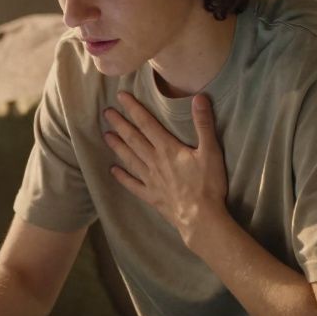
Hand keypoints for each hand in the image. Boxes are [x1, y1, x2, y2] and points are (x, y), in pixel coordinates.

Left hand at [102, 91, 230, 247]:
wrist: (201, 218)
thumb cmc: (208, 185)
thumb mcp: (211, 152)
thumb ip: (203, 124)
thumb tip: (199, 98)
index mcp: (167, 149)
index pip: (147, 123)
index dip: (133, 109)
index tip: (121, 97)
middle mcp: (154, 162)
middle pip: (134, 139)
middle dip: (120, 124)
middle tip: (107, 113)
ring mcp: (150, 180)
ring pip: (130, 159)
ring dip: (117, 146)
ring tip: (106, 135)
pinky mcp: (151, 196)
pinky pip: (133, 185)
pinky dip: (122, 177)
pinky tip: (113, 171)